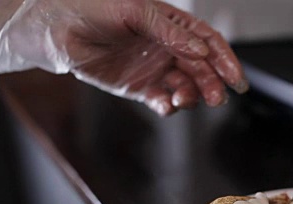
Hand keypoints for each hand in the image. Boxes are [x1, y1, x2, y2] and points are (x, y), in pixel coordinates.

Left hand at [0, 0, 247, 114]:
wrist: (56, 31)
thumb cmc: (91, 9)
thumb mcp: (135, 11)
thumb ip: (170, 32)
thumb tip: (201, 51)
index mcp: (171, 24)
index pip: (208, 42)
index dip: (225, 59)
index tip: (235, 79)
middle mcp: (167, 47)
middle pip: (201, 68)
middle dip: (212, 83)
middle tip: (216, 98)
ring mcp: (155, 68)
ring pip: (185, 87)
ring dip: (191, 96)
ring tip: (184, 100)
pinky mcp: (140, 88)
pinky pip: (162, 100)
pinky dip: (168, 106)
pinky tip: (166, 104)